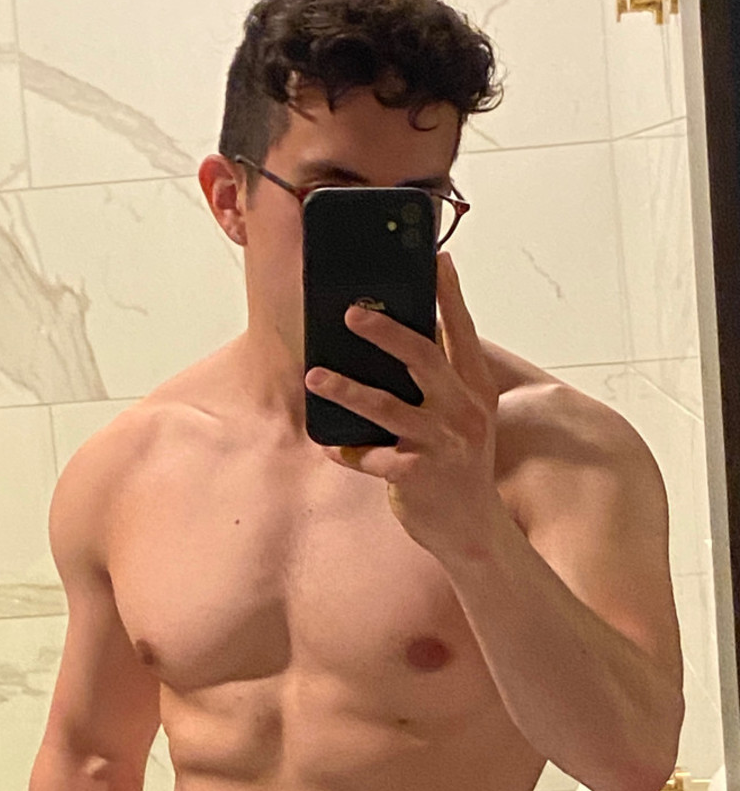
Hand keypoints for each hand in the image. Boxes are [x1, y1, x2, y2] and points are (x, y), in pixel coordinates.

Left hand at [303, 251, 502, 558]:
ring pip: (388, 409)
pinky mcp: (417, 476)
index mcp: (475, 391)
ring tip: (315, 376)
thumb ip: (441, 382)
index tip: (435, 260)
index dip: (449, 296)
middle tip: (352, 313)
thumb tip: (404, 337)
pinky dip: (347, 451)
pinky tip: (329, 445)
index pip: (463, 333)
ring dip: (347, 390)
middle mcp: (464, 412)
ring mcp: (441, 445)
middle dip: (387, 333)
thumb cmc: (458, 466)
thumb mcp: (462, 418)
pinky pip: (371, 457)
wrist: (472, 530)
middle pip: (425, 360)